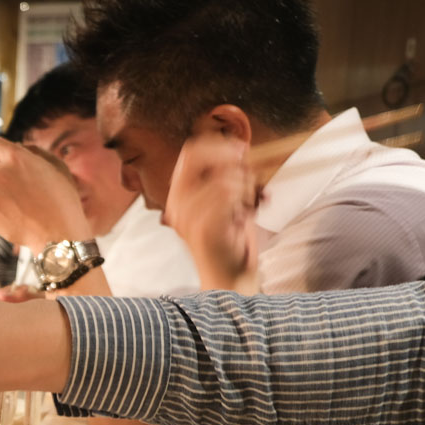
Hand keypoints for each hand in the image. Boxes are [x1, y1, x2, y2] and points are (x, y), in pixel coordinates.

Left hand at [0, 137, 90, 250]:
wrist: (59, 234)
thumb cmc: (62, 199)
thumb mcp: (56, 167)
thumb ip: (34, 152)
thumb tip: (17, 146)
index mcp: (16, 157)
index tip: (1, 159)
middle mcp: (0, 173)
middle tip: (9, 184)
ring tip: (6, 200)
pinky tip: (5, 212)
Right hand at [163, 133, 259, 292]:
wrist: (228, 279)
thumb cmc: (230, 241)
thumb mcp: (225, 202)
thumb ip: (225, 176)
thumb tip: (239, 146)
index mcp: (179, 195)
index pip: (190, 151)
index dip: (218, 145)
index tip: (240, 152)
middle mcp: (177, 203)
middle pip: (200, 156)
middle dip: (230, 159)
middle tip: (247, 174)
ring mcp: (187, 216)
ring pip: (222, 177)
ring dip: (244, 186)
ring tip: (246, 205)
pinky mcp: (203, 227)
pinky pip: (226, 194)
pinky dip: (243, 199)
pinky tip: (243, 215)